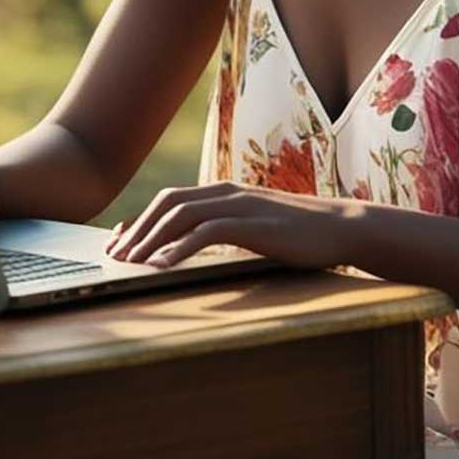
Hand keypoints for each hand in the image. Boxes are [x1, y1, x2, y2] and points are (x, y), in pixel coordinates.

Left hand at [103, 180, 346, 267]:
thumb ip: (226, 231)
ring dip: (151, 239)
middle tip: (115, 257)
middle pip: (166, 204)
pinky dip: (179, 247)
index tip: (118, 244)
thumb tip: (194, 249)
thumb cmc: (300, 234)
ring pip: (180, 215)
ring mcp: (239, 205)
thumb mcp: (255, 228)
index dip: (140, 221)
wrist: (343, 227)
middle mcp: (225, 192)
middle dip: (137, 230)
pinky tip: (163, 266)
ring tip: (130, 264)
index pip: (169, 201)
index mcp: (223, 192)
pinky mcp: (252, 223)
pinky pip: (207, 231)